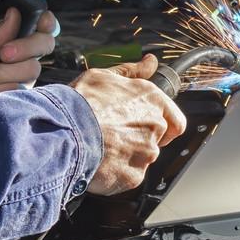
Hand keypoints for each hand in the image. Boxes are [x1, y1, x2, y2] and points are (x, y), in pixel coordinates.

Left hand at [0, 8, 57, 100]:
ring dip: (4, 71)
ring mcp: (21, 76)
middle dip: (27, 46)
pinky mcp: (18, 96)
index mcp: (9, 35)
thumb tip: (13, 16)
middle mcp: (21, 55)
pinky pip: (20, 88)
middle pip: (45, 43)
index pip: (40, 25)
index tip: (42, 20)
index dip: (47, 22)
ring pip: (32, 68)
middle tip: (4, 53)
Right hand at [71, 55, 187, 194]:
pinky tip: (99, 163)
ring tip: (101, 148)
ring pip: (141, 159)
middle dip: (137, 140)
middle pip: (156, 140)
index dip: (163, 126)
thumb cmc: (80, 104)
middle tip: (112, 136)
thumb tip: (150, 63)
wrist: (63, 134)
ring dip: (125, 156)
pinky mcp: (134, 176)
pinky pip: (128, 177)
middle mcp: (155, 126)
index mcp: (152, 100)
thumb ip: (132, 71)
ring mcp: (146, 153)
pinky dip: (116, 173)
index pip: (176, 121)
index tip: (146, 127)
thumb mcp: (103, 76)